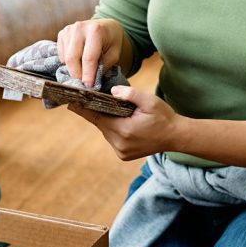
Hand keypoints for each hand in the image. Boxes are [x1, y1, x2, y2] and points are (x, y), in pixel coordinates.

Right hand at [57, 19, 123, 85]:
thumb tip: (89, 82)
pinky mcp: (62, 33)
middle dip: (77, 75)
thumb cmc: (112, 42)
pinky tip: (77, 61)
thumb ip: (102, 67)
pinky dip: (67, 62)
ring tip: (83, 72)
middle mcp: (80, 27)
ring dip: (73, 69)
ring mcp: (69, 29)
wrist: (107, 26)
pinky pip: (61, 54)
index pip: (88, 58)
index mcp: (96, 31)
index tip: (89, 87)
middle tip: (83, 84)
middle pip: (72, 58)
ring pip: (65, 58)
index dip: (87, 75)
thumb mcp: (114, 55)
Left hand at [68, 86, 183, 160]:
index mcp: (124, 130)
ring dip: (107, 121)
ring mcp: (121, 151)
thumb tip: (113, 91)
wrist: (176, 137)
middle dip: (97, 111)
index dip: (82, 109)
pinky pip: (112, 138)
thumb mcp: (150, 101)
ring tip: (115, 111)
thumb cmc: (164, 117)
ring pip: (105, 131)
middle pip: (100, 123)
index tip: (69, 101)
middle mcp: (119, 143)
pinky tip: (123, 123)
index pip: (96, 117)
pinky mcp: (123, 155)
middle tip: (92, 98)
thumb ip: (130, 94)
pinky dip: (114, 130)